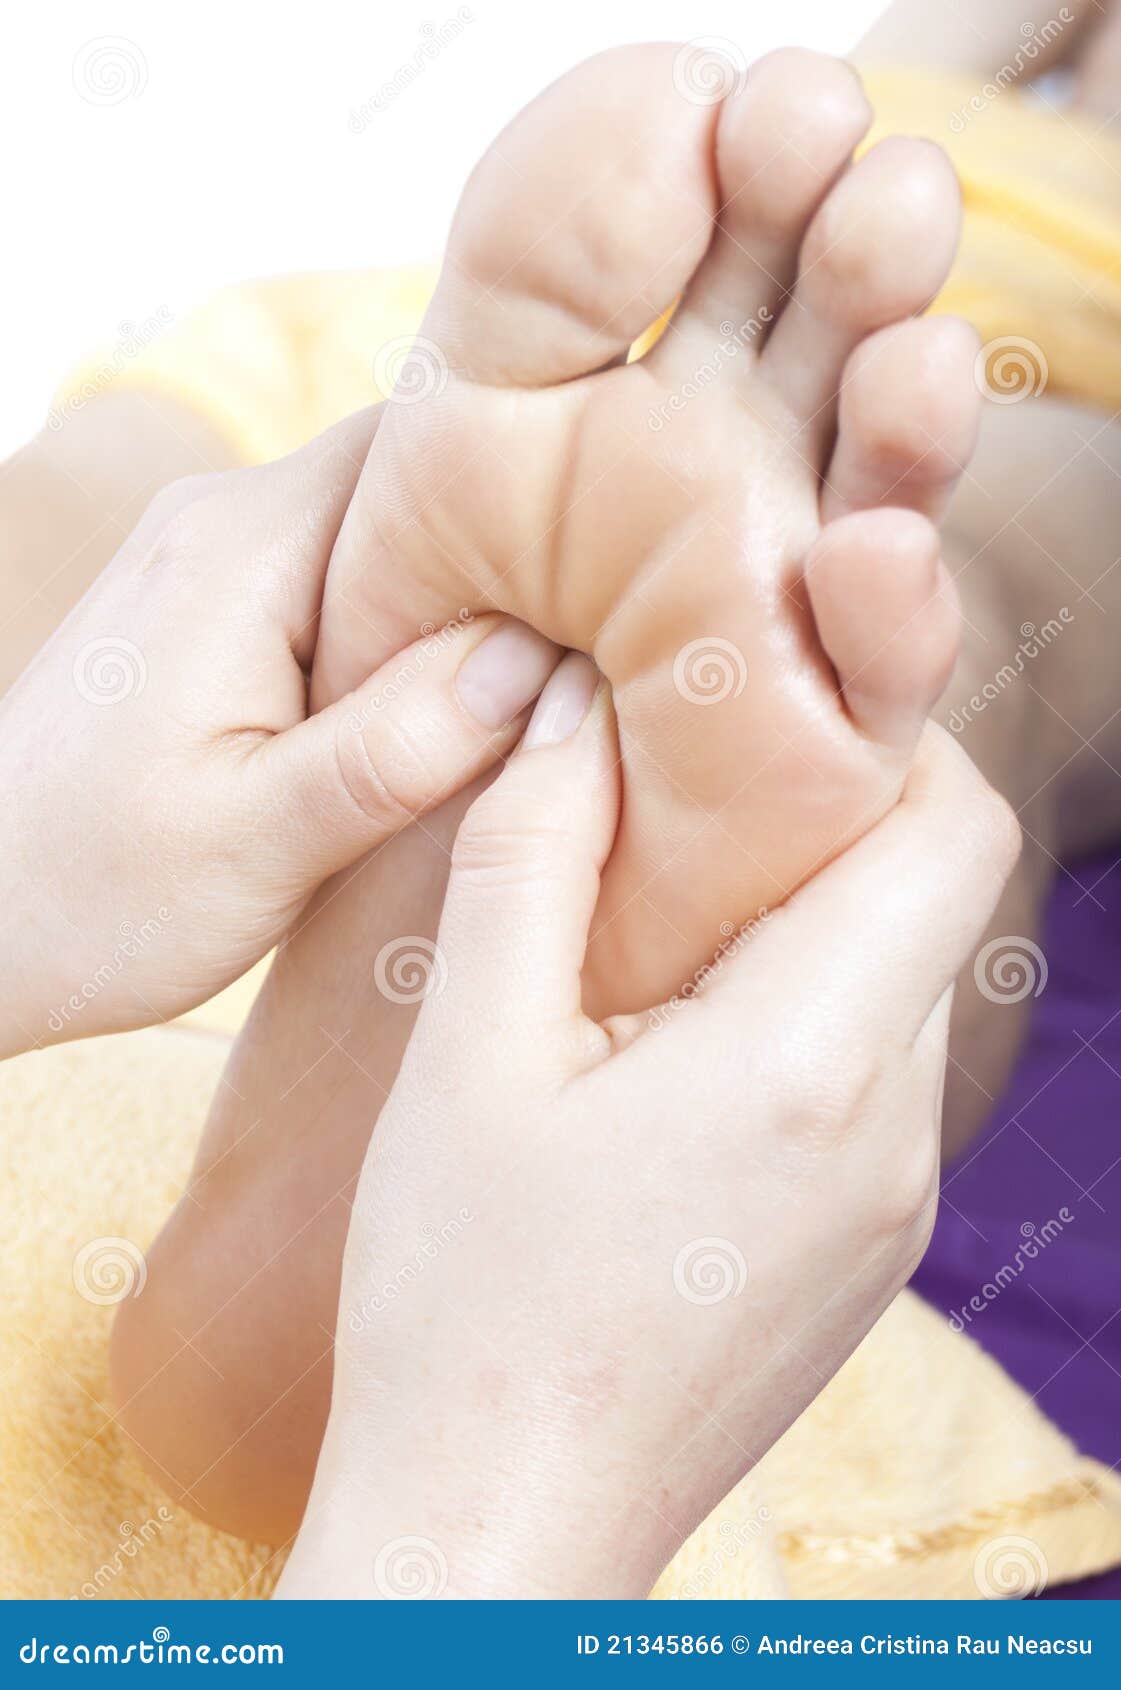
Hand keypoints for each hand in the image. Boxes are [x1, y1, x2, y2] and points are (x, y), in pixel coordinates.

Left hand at [0, 411, 557, 1056]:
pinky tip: (433, 713)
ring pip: (380, 536)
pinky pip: (335, 581)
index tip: (626, 566)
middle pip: (413, 483)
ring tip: (531, 691)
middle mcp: (220, 519)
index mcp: (242, 547)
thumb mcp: (266, 840)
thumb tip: (546, 657)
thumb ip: (406, 743)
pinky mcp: (204, 609)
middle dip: (511, 556)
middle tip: (600, 650)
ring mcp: (206, 558)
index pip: (428, 443)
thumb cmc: (96, 897)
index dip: (537, 491)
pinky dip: (400, 634)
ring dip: (457, 604)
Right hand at [277, 653, 1019, 1599]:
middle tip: (695, 801)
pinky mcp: (864, 1260)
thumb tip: (573, 709)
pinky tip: (680, 1054)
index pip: (954, 833)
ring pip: (902, 998)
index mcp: (811, 1063)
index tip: (779, 712)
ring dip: (813, 931)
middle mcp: (892, 1136)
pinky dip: (806, 1026)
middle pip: (933, 909)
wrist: (496, 1533)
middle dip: (837, 827)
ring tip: (666, 928)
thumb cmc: (460, 1303)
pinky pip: (872, 1092)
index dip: (894, 740)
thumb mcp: (468, 1058)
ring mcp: (892, 1210)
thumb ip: (530, 857)